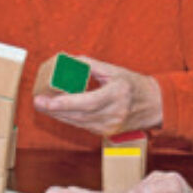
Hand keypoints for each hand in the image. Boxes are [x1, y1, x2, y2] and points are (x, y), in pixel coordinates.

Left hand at [33, 56, 161, 135]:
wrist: (155, 105)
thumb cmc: (135, 85)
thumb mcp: (115, 71)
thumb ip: (91, 66)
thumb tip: (68, 61)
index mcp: (118, 94)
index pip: (86, 102)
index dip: (64, 103)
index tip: (46, 100)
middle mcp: (114, 112)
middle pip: (78, 114)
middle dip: (54, 109)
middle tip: (37, 101)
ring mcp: (111, 125)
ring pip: (78, 122)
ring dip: (59, 114)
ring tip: (43, 105)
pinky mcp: (107, 132)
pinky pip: (83, 125)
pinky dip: (70, 118)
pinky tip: (59, 111)